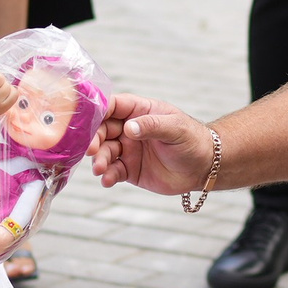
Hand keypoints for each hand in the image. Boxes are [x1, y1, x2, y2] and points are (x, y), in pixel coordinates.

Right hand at [90, 94, 211, 195]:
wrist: (204, 167)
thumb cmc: (193, 140)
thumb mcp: (176, 129)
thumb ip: (152, 126)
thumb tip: (128, 128)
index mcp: (140, 111)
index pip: (113, 106)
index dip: (97, 110)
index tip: (84, 119)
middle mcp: (129, 128)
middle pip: (102, 129)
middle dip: (94, 139)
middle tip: (92, 150)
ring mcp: (128, 149)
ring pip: (104, 152)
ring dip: (99, 159)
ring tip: (100, 169)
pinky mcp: (129, 169)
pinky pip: (113, 171)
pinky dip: (107, 176)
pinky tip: (107, 181)